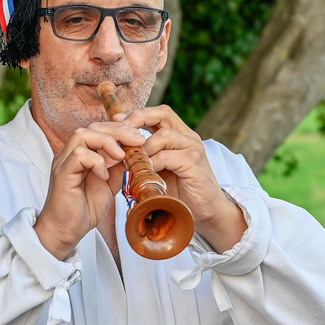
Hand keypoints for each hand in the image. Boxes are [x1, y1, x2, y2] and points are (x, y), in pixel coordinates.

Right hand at [34, 127, 128, 260]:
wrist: (66, 231)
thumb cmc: (85, 208)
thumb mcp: (110, 184)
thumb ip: (119, 168)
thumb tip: (137, 156)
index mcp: (82, 154)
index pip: (100, 129)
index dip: (121, 129)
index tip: (140, 138)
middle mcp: (70, 154)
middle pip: (93, 127)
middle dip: (119, 130)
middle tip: (138, 141)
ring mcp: (64, 162)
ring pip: (82, 134)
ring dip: (107, 142)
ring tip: (121, 156)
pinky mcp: (62, 174)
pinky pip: (79, 155)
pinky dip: (97, 161)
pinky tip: (104, 175)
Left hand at [121, 104, 248, 253]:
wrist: (206, 211)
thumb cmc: (181, 191)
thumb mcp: (160, 169)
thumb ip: (147, 156)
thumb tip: (118, 149)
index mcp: (181, 136)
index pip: (160, 113)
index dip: (138, 113)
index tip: (117, 120)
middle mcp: (189, 138)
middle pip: (163, 114)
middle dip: (138, 118)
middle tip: (120, 131)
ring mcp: (193, 148)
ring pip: (163, 135)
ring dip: (143, 147)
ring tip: (131, 161)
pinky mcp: (194, 162)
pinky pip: (167, 156)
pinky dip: (152, 163)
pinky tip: (144, 174)